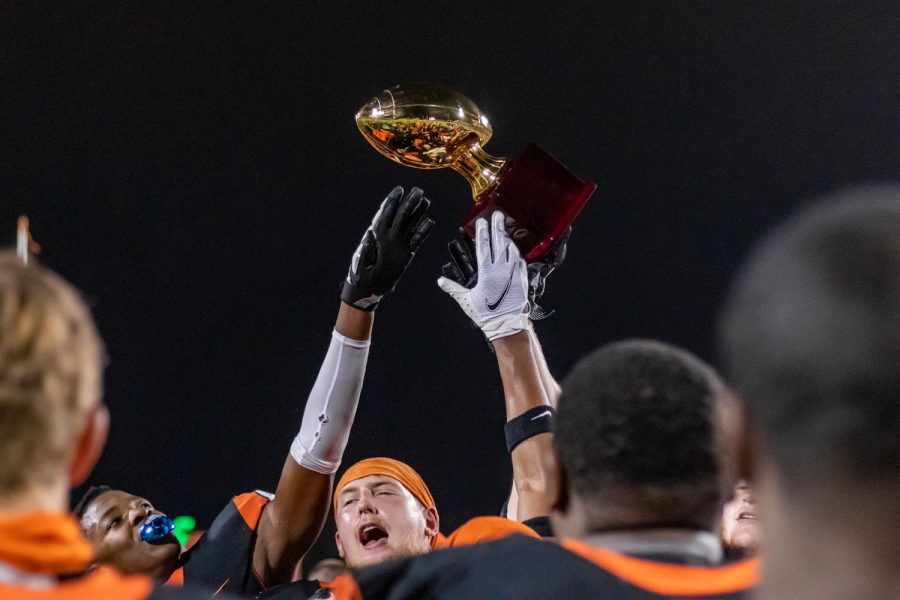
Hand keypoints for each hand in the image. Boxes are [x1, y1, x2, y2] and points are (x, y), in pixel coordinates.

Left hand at [341, 186, 434, 310]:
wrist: (367, 289)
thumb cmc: (360, 274)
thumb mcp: (360, 260)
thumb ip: (366, 246)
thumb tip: (370, 231)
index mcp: (376, 234)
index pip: (385, 214)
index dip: (392, 201)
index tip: (399, 190)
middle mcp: (388, 236)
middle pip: (400, 215)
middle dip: (408, 202)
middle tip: (418, 191)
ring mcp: (398, 244)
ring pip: (409, 225)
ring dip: (417, 213)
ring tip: (426, 201)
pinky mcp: (406, 253)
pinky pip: (416, 240)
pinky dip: (423, 231)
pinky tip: (429, 222)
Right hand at [441, 224, 569, 321]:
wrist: (507, 324)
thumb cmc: (486, 314)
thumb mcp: (466, 301)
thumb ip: (453, 289)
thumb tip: (440, 281)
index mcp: (486, 273)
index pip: (483, 247)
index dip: (482, 232)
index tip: (481, 221)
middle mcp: (501, 270)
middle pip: (499, 243)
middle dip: (497, 227)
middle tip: (497, 214)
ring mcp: (513, 273)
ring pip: (511, 250)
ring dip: (507, 238)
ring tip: (504, 230)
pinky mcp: (522, 279)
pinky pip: (520, 261)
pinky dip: (516, 253)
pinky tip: (514, 250)